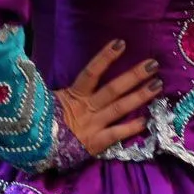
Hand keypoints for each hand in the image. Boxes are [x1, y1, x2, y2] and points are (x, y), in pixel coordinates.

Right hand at [52, 39, 163, 155]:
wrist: (37, 149)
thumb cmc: (43, 121)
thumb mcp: (49, 100)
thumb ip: (60, 89)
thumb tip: (51, 69)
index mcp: (73, 95)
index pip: (91, 72)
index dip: (105, 57)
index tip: (120, 43)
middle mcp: (86, 107)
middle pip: (113, 89)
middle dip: (134, 76)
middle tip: (152, 64)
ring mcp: (93, 125)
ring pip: (120, 108)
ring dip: (139, 96)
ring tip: (157, 85)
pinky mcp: (96, 142)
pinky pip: (116, 133)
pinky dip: (131, 127)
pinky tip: (146, 120)